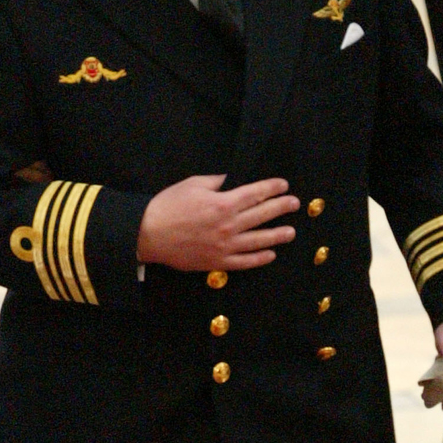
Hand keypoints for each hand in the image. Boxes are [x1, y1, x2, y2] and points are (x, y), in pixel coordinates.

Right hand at [137, 174, 298, 271]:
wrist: (148, 233)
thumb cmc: (168, 205)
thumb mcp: (193, 184)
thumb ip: (217, 181)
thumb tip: (233, 180)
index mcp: (224, 203)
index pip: (256, 193)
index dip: (272, 188)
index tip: (283, 185)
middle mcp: (229, 225)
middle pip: (262, 215)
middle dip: (281, 207)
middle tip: (294, 204)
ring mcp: (225, 246)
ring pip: (259, 240)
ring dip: (277, 235)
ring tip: (291, 232)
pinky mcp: (217, 262)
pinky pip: (244, 262)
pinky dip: (259, 259)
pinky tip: (270, 255)